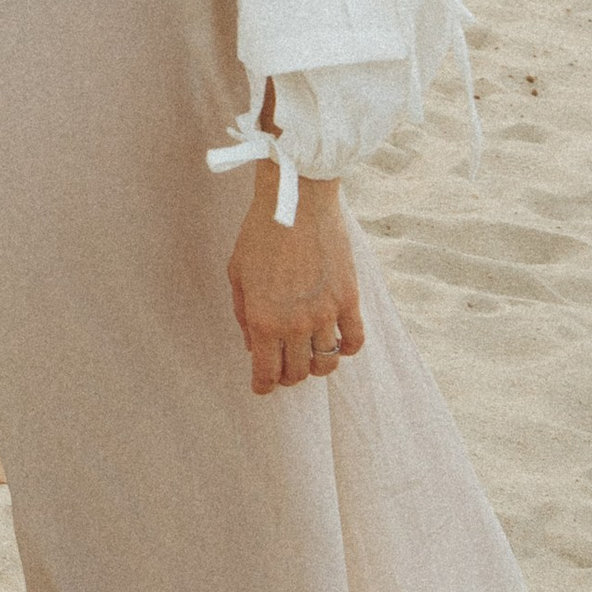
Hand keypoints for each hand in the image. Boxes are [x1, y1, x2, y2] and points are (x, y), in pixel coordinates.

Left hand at [228, 175, 363, 394]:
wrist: (295, 203)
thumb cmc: (259, 234)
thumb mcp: (237, 273)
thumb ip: (243, 314)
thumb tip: (253, 345)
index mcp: (263, 319)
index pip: (267, 371)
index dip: (264, 385)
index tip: (262, 388)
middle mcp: (295, 324)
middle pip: (298, 371)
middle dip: (288, 376)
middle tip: (284, 370)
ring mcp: (325, 314)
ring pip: (326, 361)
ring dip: (317, 366)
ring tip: (310, 359)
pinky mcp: (349, 300)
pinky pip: (354, 341)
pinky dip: (347, 350)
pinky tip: (338, 345)